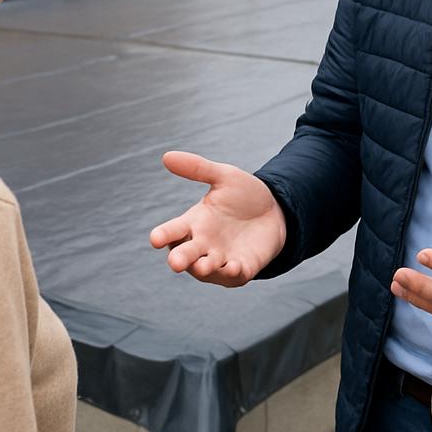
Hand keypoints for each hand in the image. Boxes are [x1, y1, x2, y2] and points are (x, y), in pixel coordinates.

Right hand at [149, 151, 286, 286]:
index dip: (163, 235)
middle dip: (180, 259)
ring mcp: (221, 259)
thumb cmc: (243, 194)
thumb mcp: (223, 177)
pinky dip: (232, 273)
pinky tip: (234, 266)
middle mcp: (203, 244)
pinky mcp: (242, 268)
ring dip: (203, 269)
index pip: (172, 231)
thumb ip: (197, 168)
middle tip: (175, 262)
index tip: (155, 238)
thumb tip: (166, 156)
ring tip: (203, 265)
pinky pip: (234, 276)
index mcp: (194, 222)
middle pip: (185, 255)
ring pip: (206, 270)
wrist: (275, 210)